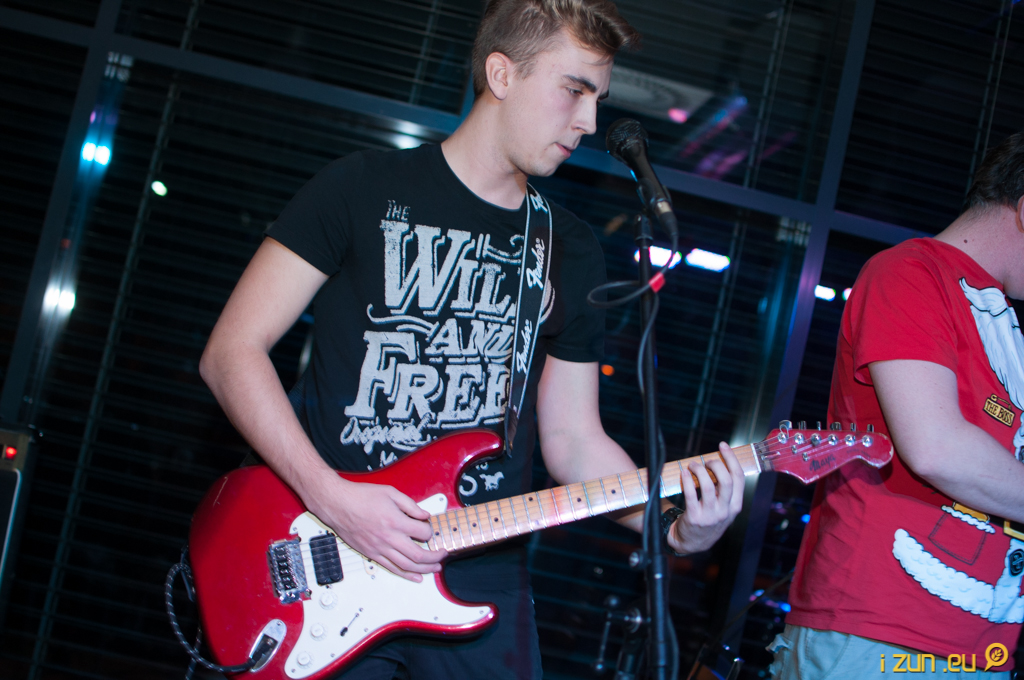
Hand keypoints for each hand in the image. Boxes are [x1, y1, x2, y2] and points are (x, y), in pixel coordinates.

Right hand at [303, 475, 447, 581]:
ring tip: (435, 568)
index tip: (430, 528)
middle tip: (443, 554)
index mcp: (395, 521)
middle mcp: (388, 538)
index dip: (430, 531)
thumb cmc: (360, 496)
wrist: (337, 504)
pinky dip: (406, 575)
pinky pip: (391, 568)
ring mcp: (379, 548)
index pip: (422, 532)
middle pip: (418, 555)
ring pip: (406, 566)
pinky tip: (416, 577)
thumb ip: (410, 505)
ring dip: (424, 569)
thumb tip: (424, 515)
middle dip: (434, 557)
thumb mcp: (390, 493)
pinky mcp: (371, 554)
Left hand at [667, 441, 744, 554]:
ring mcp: (710, 515)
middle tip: (706, 461)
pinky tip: (684, 474)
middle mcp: (725, 511)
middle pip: (726, 480)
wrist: (693, 542)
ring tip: (693, 466)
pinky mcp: (694, 518)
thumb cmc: (709, 518)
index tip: (723, 446)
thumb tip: (718, 462)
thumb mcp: (724, 508)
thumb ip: (724, 489)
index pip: (739, 477)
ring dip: (699, 470)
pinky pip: (690, 495)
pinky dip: (687, 481)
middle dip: (716, 464)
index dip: (731, 458)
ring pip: (708, 486)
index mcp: (735, 506)